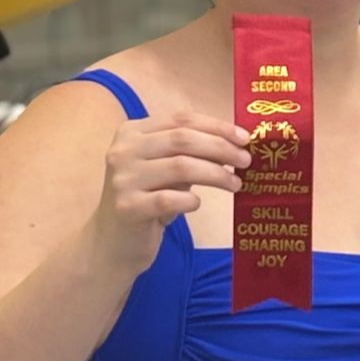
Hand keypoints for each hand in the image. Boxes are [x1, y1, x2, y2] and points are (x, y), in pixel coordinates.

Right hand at [90, 111, 250, 272]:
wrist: (113, 241)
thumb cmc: (147, 198)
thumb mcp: (165, 168)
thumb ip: (191, 152)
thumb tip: (237, 144)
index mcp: (132, 132)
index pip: (181, 119)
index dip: (217, 126)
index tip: (245, 138)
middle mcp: (123, 151)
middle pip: (182, 139)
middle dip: (221, 148)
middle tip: (246, 161)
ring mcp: (122, 179)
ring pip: (180, 166)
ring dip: (216, 175)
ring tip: (235, 184)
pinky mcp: (127, 208)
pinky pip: (169, 199)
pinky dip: (191, 200)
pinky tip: (197, 204)